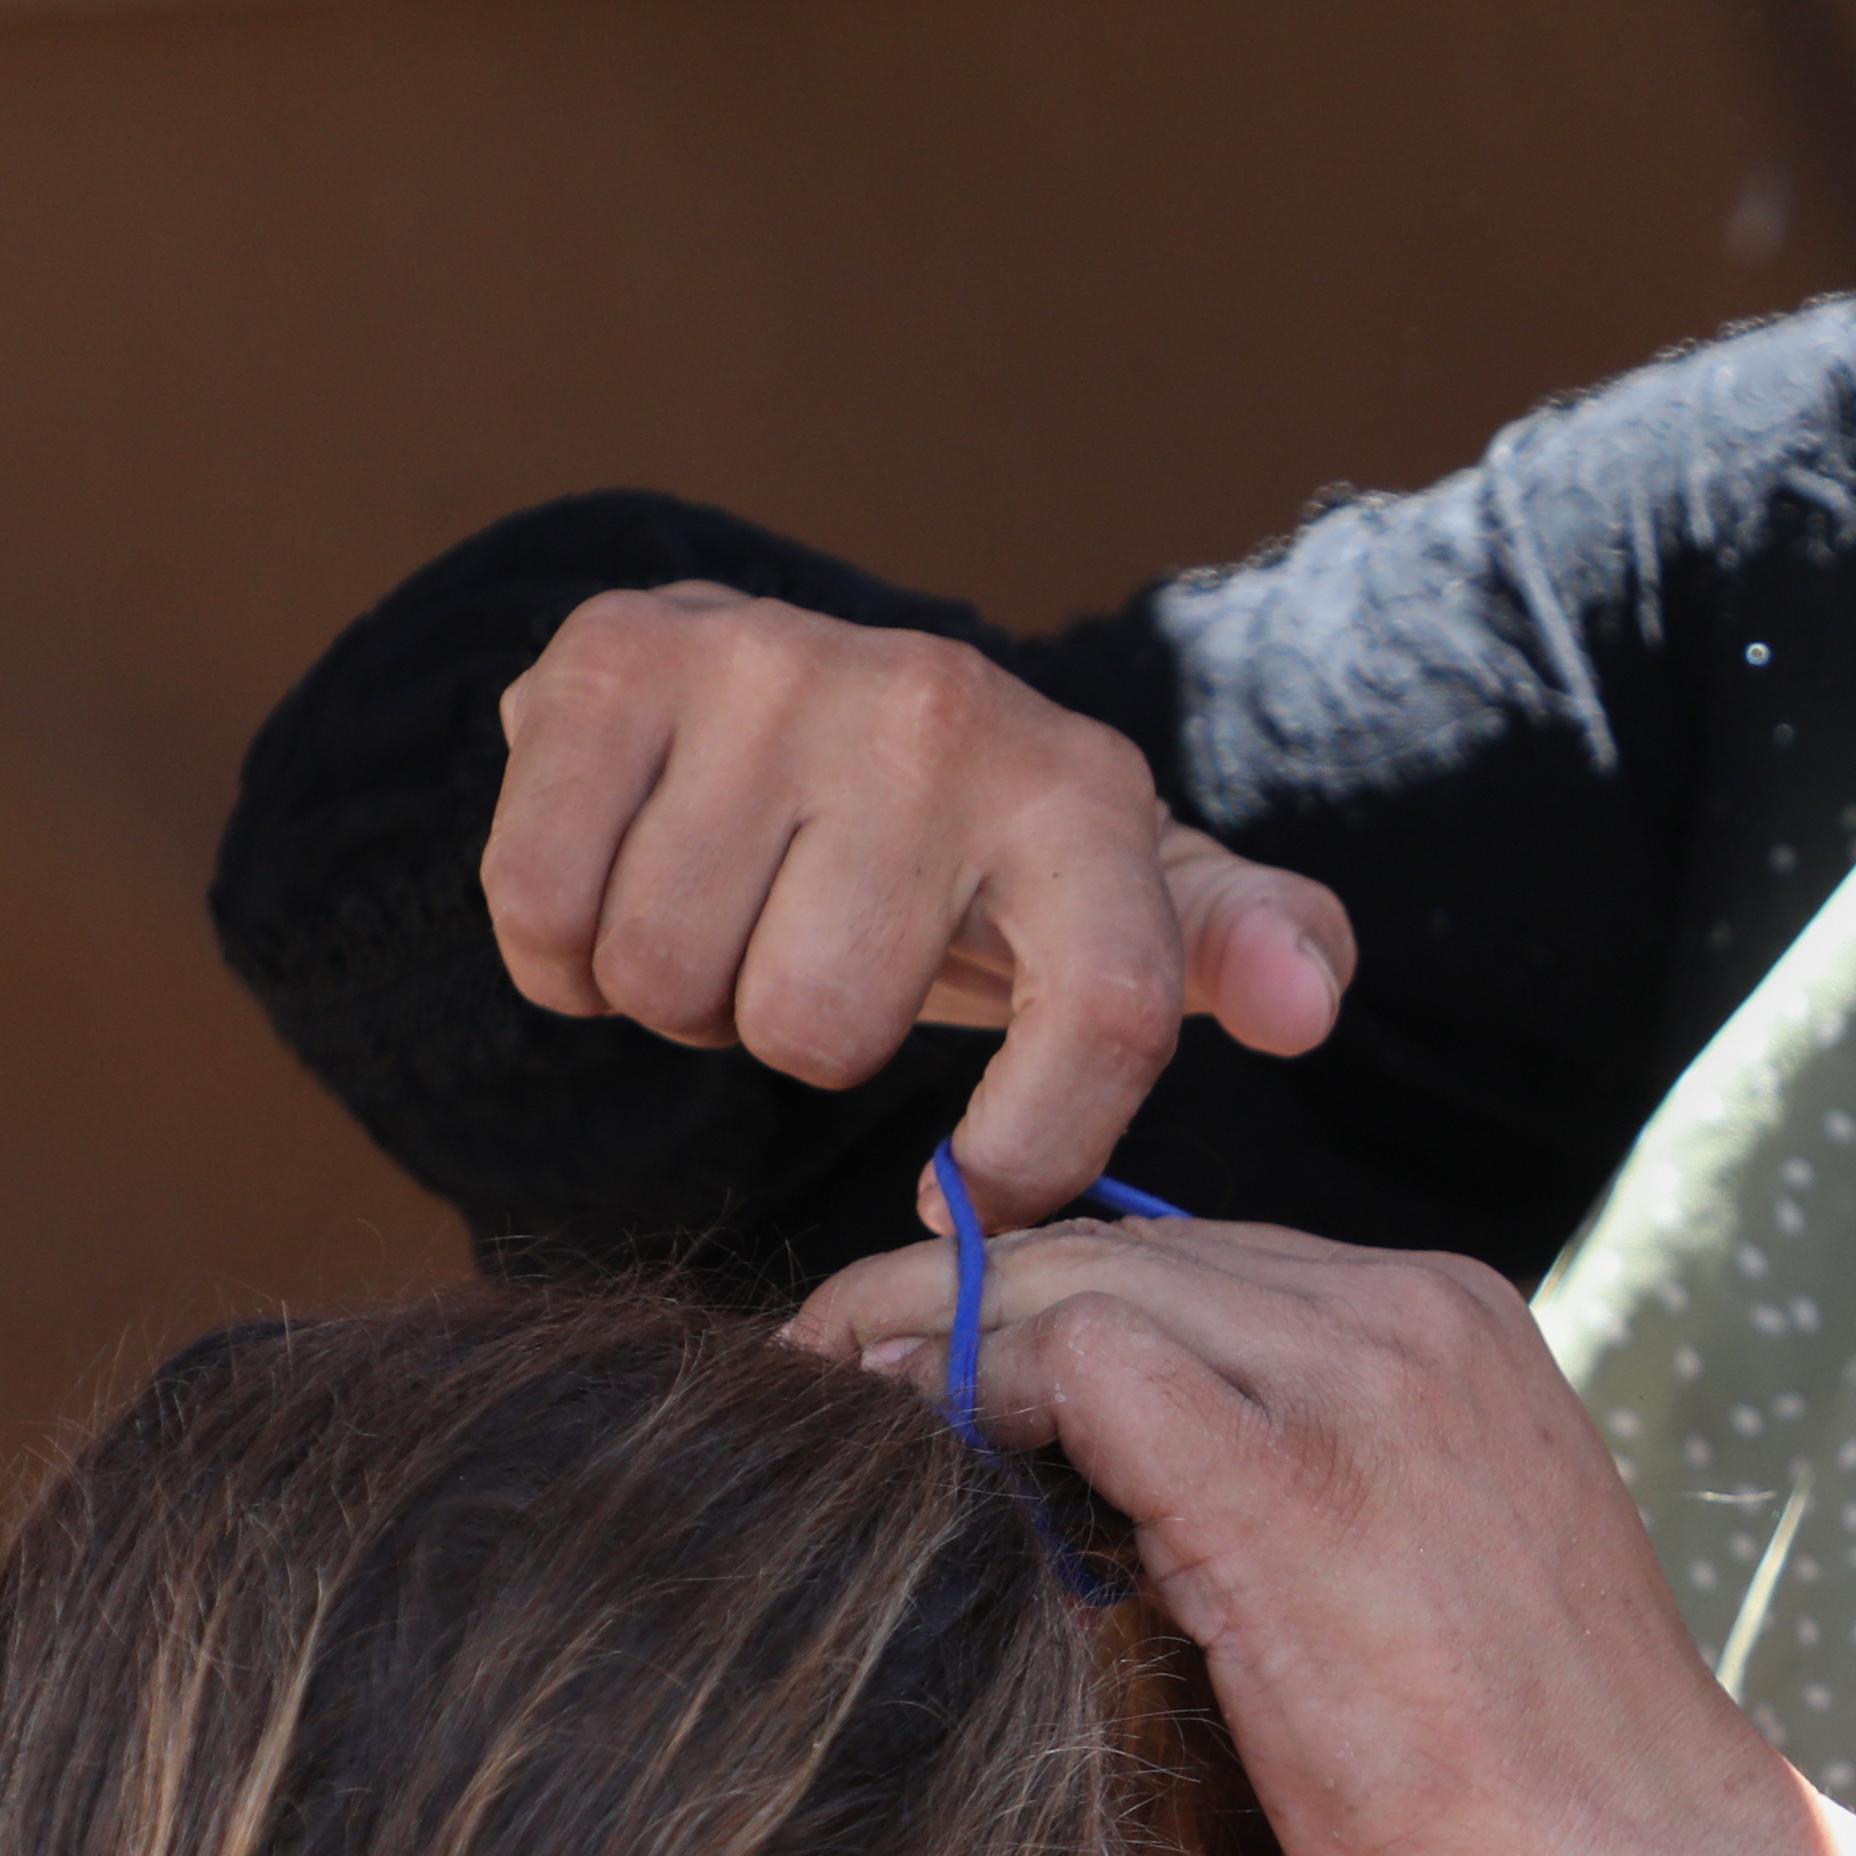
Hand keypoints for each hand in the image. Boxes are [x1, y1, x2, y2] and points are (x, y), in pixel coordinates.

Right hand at [486, 580, 1356, 1213]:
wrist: (783, 678)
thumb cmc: (965, 843)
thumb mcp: (1123, 896)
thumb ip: (1242, 952)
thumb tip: (1307, 1004)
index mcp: (1082, 790)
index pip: (1101, 1009)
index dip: (1035, 1146)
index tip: (963, 1198)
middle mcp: (942, 707)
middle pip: (818, 1032)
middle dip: (791, 1036)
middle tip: (811, 958)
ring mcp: (774, 670)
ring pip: (673, 981)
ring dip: (679, 991)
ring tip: (731, 910)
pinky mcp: (618, 658)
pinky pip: (549, 914)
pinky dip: (564, 949)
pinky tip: (626, 876)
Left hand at [787, 1218, 1855, 1855]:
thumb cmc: (1520, 1783)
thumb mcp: (1404, 1573)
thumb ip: (1280, 1482)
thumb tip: (1104, 1478)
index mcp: (1444, 1324)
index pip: (1187, 1259)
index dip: (1031, 1297)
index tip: (917, 1357)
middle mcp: (1412, 1318)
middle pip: (1119, 1249)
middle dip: (947, 1295)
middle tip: (822, 1363)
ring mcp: (1367, 1387)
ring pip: (1089, 1283)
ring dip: (939, 1336)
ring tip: (838, 1402)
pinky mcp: (1303, 1490)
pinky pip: (1093, 1368)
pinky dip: (980, 1390)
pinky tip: (914, 1452)